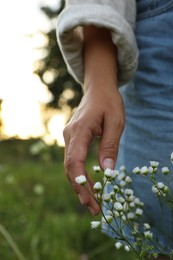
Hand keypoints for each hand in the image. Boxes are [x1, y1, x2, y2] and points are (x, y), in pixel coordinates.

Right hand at [63, 25, 124, 214]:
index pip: (74, 161)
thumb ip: (110, 146)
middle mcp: (69, 136)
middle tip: (94, 208)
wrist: (98, 89)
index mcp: (79, 131)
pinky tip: (89, 185)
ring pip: (70, 166)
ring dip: (80, 185)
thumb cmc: (109, 102)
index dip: (80, 181)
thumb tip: (108, 172)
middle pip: (69, 168)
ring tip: (92, 202)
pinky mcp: (73, 140)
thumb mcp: (116, 122)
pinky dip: (80, 175)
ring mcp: (69, 138)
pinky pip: (73, 160)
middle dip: (80, 189)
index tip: (90, 198)